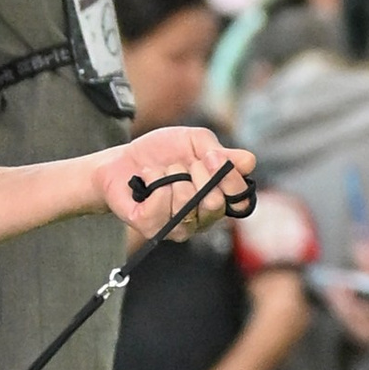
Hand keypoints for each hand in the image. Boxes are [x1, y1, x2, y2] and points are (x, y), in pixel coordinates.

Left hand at [94, 127, 247, 239]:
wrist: (122, 160)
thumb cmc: (162, 152)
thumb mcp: (194, 140)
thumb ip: (222, 150)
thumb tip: (246, 163)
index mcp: (219, 198)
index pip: (241, 201)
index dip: (230, 179)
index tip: (212, 157)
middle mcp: (203, 218)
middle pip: (215, 204)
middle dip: (198, 174)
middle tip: (182, 165)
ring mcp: (179, 227)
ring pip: (187, 203)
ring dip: (171, 176)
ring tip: (162, 172)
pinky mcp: (153, 229)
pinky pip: (160, 206)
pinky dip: (152, 182)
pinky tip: (147, 180)